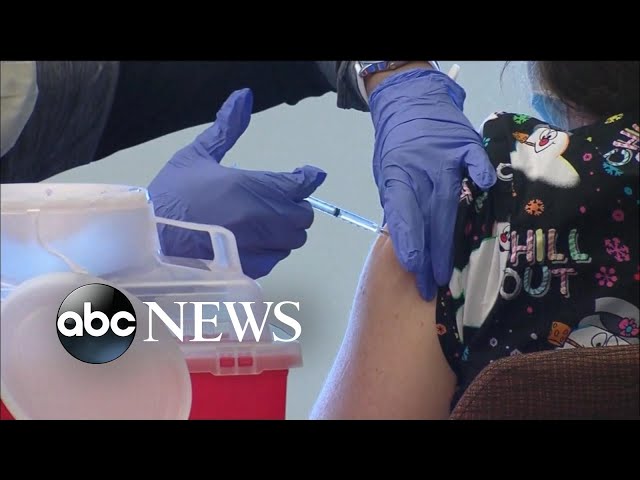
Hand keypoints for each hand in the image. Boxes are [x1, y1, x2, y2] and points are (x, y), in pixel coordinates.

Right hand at [148, 88, 326, 278]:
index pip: (301, 184)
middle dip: (294, 207)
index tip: (305, 175)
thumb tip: (244, 97)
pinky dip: (270, 250)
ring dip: (284, 230)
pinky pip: (276, 258)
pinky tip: (250, 242)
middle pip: (303, 215)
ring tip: (261, 222)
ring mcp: (260, 245)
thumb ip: (227, 128)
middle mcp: (264, 217)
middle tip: (274, 201)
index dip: (307, 178)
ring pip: (293, 239)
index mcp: (254, 186)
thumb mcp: (197, 155)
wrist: (152, 240)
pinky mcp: (252, 268)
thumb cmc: (173, 196)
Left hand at [368, 69, 496, 299]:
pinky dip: (480, 173)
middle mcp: (420, 170)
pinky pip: (475, 160)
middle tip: (431, 286)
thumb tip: (405, 238)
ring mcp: (444, 157)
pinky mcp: (464, 145)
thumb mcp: (387, 174)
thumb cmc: (397, 145)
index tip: (412, 265)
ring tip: (447, 271)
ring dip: (448, 239)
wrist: (409, 103)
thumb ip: (398, 202)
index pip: (401, 212)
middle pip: (426, 218)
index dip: (407, 239)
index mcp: (397, 176)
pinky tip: (486, 189)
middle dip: (428, 256)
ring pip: (448, 202)